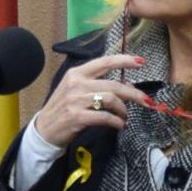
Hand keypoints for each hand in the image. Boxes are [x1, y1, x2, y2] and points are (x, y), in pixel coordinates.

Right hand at [31, 54, 147, 145]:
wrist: (44, 130)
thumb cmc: (63, 109)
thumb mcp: (75, 90)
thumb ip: (96, 84)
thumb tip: (126, 84)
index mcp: (76, 73)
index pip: (104, 62)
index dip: (124, 60)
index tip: (141, 62)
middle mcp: (76, 83)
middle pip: (113, 84)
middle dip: (134, 93)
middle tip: (147, 100)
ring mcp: (76, 100)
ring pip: (111, 99)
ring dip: (123, 109)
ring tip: (125, 117)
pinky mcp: (77, 117)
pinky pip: (105, 117)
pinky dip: (117, 122)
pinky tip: (120, 125)